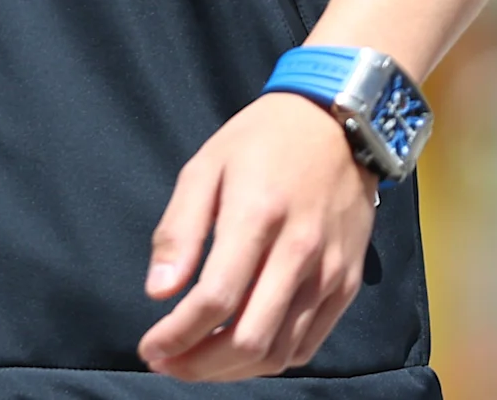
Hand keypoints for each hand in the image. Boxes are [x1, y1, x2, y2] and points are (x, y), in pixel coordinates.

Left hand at [139, 92, 377, 379]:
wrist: (338, 125)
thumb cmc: (262, 142)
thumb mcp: (205, 168)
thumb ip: (179, 231)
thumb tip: (158, 292)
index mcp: (257, 217)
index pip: (215, 299)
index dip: (177, 335)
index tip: (149, 348)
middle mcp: (299, 252)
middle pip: (250, 339)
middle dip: (201, 364)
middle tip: (167, 363)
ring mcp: (329, 273)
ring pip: (281, 352)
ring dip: (233, 371)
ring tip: (196, 363)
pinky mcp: (347, 284)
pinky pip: (309, 343)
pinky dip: (271, 360)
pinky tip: (239, 353)